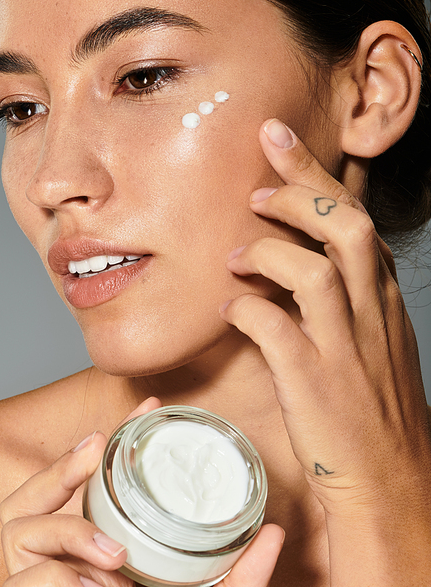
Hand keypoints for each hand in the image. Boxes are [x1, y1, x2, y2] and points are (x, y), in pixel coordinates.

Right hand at [0, 391, 284, 586]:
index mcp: (87, 548)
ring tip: (113, 555)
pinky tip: (97, 583)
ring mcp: (37, 584)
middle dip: (59, 470)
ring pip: (17, 531)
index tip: (147, 408)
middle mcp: (52, 563)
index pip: (75, 481)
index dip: (104, 440)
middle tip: (98, 455)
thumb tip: (273, 532)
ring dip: (67, 532)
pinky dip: (61, 575)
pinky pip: (28, 579)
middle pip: (24, 499)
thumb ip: (237, 576)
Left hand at [220, 119, 430, 581]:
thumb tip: (294, 258)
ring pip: (320, 271)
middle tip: (259, 177)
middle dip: (303, 188)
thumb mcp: (372, 340)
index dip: (317, 175)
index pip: (357, 220)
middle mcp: (372, 314)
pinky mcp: (316, 385)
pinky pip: (277, 330)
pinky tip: (232, 309)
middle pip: (347, 227)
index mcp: (384, 299)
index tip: (280, 140)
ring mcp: (346, 348)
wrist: (392, 484)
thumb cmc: (372, 409)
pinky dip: (248, 309)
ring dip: (272, 250)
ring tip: (237, 252)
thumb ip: (344, 296)